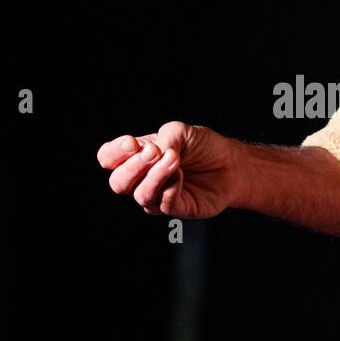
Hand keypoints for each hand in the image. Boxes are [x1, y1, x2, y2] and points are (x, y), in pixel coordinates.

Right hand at [96, 121, 239, 217]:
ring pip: (140, 195)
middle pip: (118, 182)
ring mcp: (157, 196)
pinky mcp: (174, 209)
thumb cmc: (203, 147)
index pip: (108, 158)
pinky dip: (170, 187)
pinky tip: (180, 174)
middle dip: (133, 167)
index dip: (114, 152)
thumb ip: (163, 138)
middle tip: (154, 152)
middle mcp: (142, 178)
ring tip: (174, 160)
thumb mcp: (180, 131)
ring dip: (155, 176)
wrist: (231, 164)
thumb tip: (153, 152)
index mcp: (136, 156)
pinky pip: (163, 204)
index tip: (132, 143)